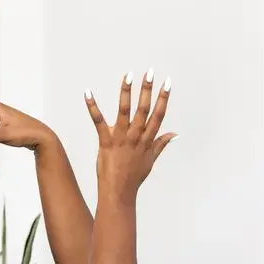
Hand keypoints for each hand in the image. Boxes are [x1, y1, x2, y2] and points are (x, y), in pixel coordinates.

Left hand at [85, 72, 176, 199]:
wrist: (119, 192)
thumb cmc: (134, 176)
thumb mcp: (151, 160)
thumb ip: (161, 144)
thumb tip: (175, 134)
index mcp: (147, 140)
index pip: (158, 115)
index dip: (164, 98)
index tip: (167, 83)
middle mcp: (136, 137)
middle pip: (144, 109)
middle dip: (147, 89)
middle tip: (149, 72)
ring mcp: (121, 138)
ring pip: (125, 111)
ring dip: (126, 93)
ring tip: (128, 75)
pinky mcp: (106, 142)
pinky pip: (98, 122)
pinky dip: (93, 106)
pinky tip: (88, 92)